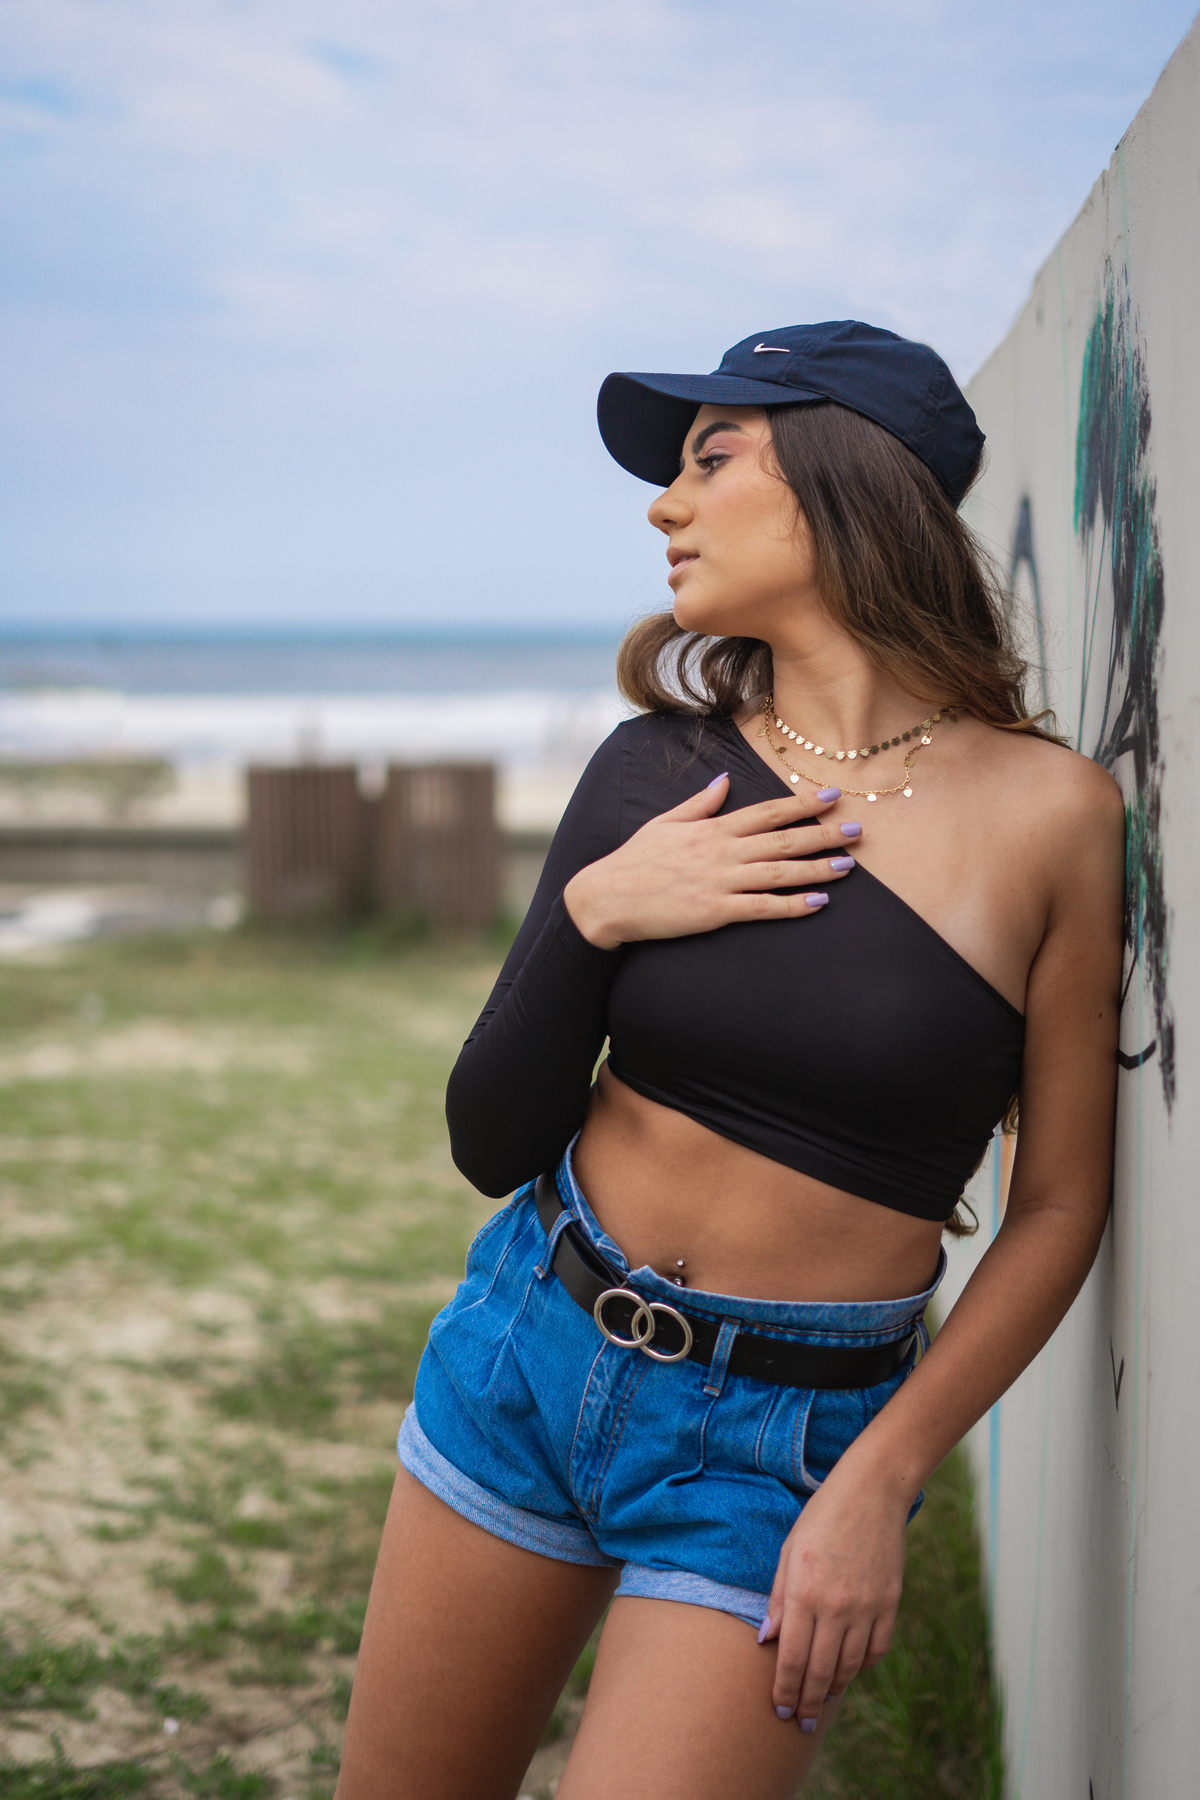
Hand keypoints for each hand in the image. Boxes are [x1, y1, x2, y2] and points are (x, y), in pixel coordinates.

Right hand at [563, 774, 859, 949]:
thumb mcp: (664, 823)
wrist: (606, 898)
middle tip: (858, 829)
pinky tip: (819, 902)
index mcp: (712, 828)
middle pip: (783, 838)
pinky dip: (792, 905)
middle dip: (823, 832)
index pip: (767, 811)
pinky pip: (762, 907)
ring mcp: (720, 880)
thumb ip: (699, 803)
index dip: (803, 802)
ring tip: (849, 865)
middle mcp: (721, 850)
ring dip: (817, 867)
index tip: (832, 793)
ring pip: (779, 871)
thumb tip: (723, 781)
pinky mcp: (715, 910)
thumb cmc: (633, 861)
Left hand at [758, 1455, 909, 1730]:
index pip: (792, 1658)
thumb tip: (766, 1640)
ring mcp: (866, 1607)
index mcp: (803, 1592)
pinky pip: (876, 1650)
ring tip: (822, 1700)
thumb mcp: (789, 1551)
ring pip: (849, 1666)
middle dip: (808, 1703)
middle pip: (819, 1671)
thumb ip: (778, 1598)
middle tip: (801, 1723)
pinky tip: (850, 1671)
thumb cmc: (822, 1517)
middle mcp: (835, 1606)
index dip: (785, 1690)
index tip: (781, 1711)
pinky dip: (862, 1666)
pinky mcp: (890, 1604)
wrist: (872, 1492)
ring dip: (833, 1688)